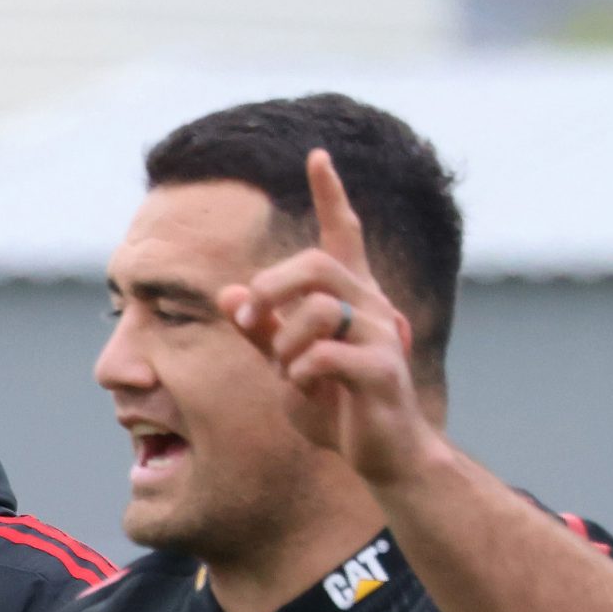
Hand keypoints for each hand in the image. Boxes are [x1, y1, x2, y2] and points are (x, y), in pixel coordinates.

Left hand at [220, 149, 438, 485]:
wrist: (382, 455)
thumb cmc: (337, 409)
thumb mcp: (288, 366)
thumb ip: (262, 331)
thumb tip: (229, 293)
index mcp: (352, 299)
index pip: (344, 234)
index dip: (331, 195)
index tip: (317, 156)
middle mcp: (372, 307)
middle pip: (316, 265)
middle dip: (271, 288)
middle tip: (247, 323)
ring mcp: (382, 336)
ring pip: (319, 309)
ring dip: (286, 343)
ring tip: (287, 372)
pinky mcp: (383, 370)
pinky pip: (325, 355)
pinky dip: (300, 373)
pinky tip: (304, 388)